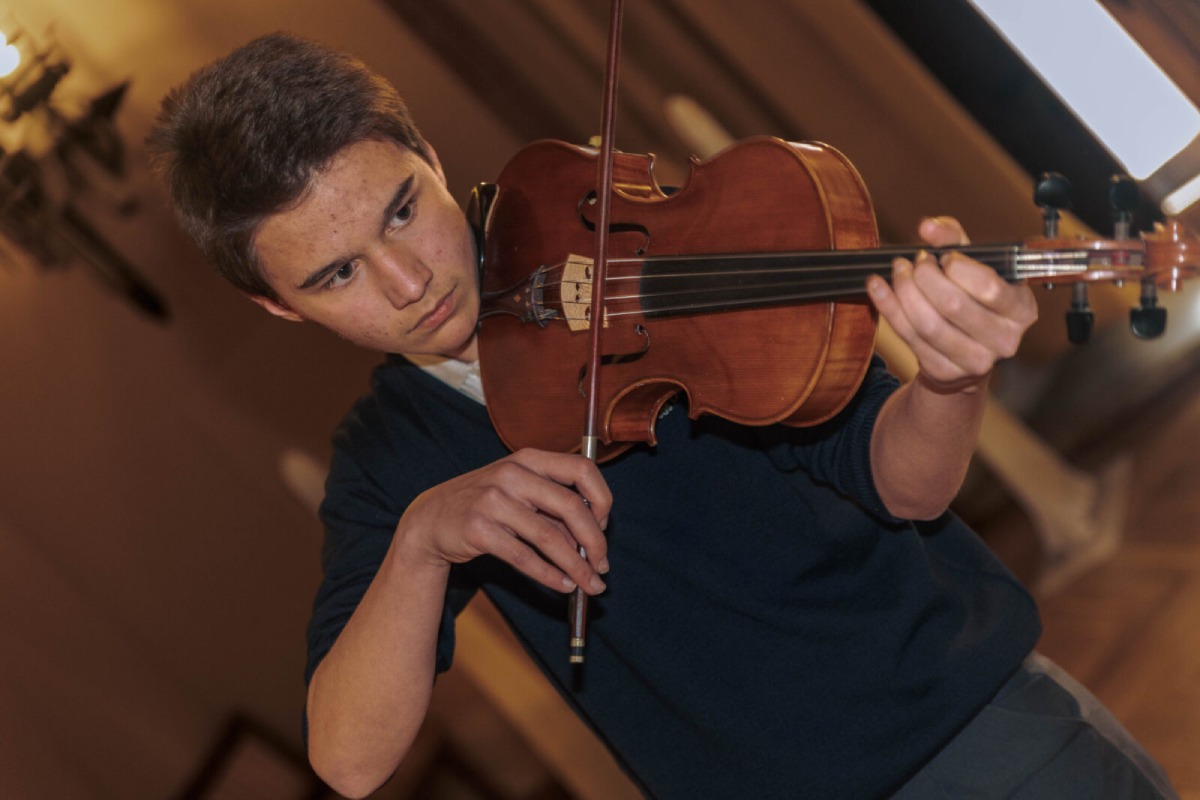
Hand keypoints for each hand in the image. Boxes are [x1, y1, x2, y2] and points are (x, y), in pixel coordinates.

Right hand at [397, 448, 611, 594]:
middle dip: (594, 541)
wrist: (430, 519)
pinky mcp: (479, 530)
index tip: (603, 525)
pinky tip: (562, 585)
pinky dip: (549, 575)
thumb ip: (552, 510)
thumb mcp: (518, 494)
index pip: (582, 468)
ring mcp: (493, 500)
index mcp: (529, 459)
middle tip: (602, 565)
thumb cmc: (484, 505)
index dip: (601, 499)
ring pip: (549, 537)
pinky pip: (524, 557)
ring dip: (576, 566)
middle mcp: (512, 474)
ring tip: (590, 584)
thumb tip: (592, 543)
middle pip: (571, 506)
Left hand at [867, 216, 1037, 392]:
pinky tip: (877, 287)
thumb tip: (928, 227)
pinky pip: (909, 337)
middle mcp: (1004, 339)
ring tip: (898, 272)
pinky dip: (888, 308)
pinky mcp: (944, 372)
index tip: (941, 256)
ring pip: (928, 324)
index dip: (957, 267)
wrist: (966, 352)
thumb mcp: (974, 265)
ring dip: (904, 292)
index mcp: (1022, 309)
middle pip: (953, 305)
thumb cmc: (973, 299)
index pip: (989, 286)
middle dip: (924, 277)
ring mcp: (975, 361)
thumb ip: (954, 239)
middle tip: (914, 262)